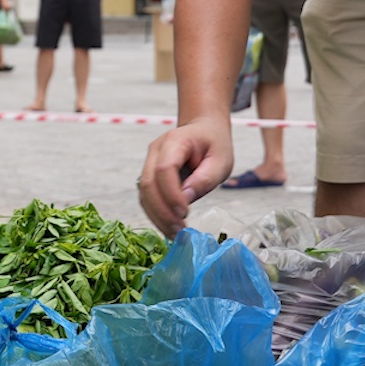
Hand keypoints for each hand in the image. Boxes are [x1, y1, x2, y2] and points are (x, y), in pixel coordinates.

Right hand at [137, 119, 234, 236]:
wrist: (204, 131)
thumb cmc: (214, 145)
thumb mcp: (221, 161)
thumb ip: (204, 179)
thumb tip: (185, 200)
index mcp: (174, 141)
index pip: (164, 169)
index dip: (171, 194)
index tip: (185, 213)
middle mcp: (155, 150)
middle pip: (148, 184)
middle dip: (162, 211)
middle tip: (180, 232)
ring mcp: (149, 162)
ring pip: (143, 194)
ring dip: (157, 216)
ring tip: (176, 234)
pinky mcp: (150, 175)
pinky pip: (147, 197)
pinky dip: (156, 214)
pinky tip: (170, 226)